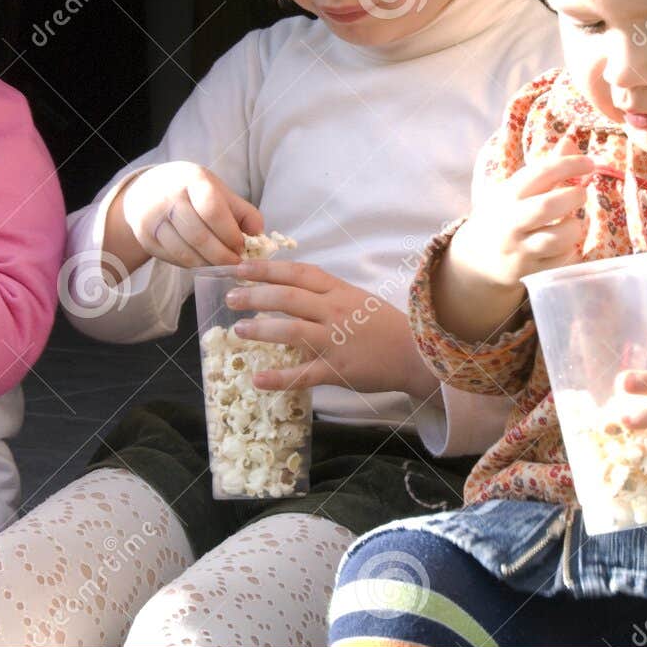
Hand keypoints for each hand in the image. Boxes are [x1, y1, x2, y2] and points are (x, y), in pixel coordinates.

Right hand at [112, 161, 263, 270]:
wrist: (147, 191)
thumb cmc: (192, 192)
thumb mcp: (218, 191)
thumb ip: (243, 212)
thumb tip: (259, 236)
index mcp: (193, 179)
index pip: (212, 208)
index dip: (230, 233)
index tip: (242, 247)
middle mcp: (169, 196)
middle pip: (199, 235)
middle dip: (222, 256)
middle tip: (236, 264)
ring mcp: (153, 218)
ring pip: (185, 252)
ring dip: (208, 264)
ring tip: (221, 266)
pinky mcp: (145, 237)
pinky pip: (173, 259)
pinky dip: (192, 265)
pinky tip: (203, 262)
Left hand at [228, 261, 436, 399]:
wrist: (417, 354)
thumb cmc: (382, 325)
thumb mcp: (355, 298)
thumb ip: (324, 292)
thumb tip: (288, 286)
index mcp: (338, 291)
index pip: (297, 273)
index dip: (266, 269)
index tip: (239, 267)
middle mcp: (334, 311)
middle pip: (288, 298)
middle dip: (255, 295)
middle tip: (230, 298)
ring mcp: (335, 341)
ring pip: (292, 332)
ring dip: (261, 330)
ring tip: (238, 330)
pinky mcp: (337, 370)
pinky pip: (304, 374)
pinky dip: (279, 377)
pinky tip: (257, 379)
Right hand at [432, 132, 593, 340]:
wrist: (477, 260)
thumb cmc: (504, 216)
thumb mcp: (516, 190)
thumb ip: (545, 168)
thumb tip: (571, 142)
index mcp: (508, 195)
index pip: (540, 173)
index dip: (569, 164)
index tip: (589, 163)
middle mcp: (511, 222)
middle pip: (547, 206)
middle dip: (574, 196)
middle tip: (582, 193)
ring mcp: (520, 250)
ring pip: (558, 238)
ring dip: (575, 227)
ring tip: (573, 223)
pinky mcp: (530, 273)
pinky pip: (562, 261)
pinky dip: (571, 250)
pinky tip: (564, 244)